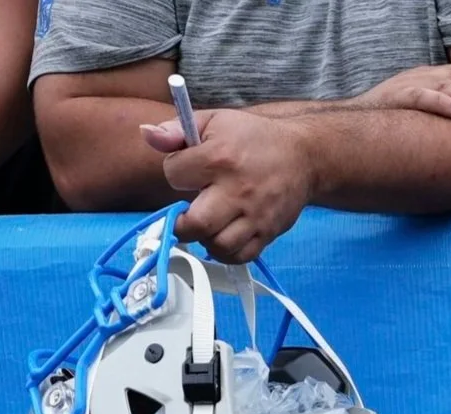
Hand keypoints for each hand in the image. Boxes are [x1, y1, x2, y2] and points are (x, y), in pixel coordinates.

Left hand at [142, 108, 314, 263]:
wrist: (303, 155)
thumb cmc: (253, 137)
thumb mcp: (215, 121)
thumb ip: (176, 130)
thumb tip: (146, 134)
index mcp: (220, 157)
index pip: (175, 175)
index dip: (176, 172)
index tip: (188, 171)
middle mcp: (238, 190)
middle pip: (197, 224)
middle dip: (181, 223)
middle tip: (184, 217)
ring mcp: (255, 215)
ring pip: (218, 245)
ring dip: (205, 239)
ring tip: (206, 225)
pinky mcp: (268, 231)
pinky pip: (241, 256)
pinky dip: (225, 253)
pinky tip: (221, 238)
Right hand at [355, 62, 450, 118]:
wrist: (352, 121)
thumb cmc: (392, 120)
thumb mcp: (424, 110)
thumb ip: (446, 108)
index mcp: (431, 77)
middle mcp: (423, 76)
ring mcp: (409, 85)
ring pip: (446, 86)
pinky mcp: (396, 99)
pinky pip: (422, 99)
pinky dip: (442, 104)